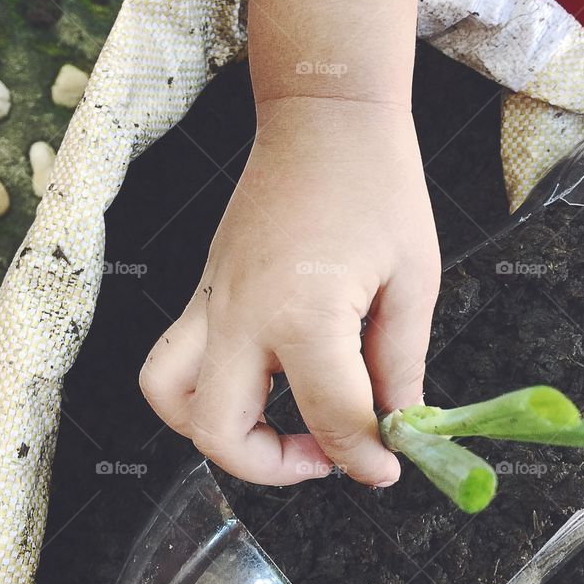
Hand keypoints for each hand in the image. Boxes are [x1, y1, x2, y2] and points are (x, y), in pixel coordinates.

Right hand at [139, 97, 440, 485]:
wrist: (322, 116)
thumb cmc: (376, 183)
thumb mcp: (412, 280)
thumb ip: (400, 365)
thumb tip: (397, 423)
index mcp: (303, 314)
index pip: (332, 419)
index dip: (367, 457)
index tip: (388, 465)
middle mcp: (241, 316)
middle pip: (221, 435)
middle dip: (275, 468)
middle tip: (326, 455)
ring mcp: (211, 302)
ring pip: (171, 400)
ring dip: (219, 436)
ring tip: (274, 429)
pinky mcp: (204, 291)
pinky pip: (175, 360)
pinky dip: (202, 394)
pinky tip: (261, 383)